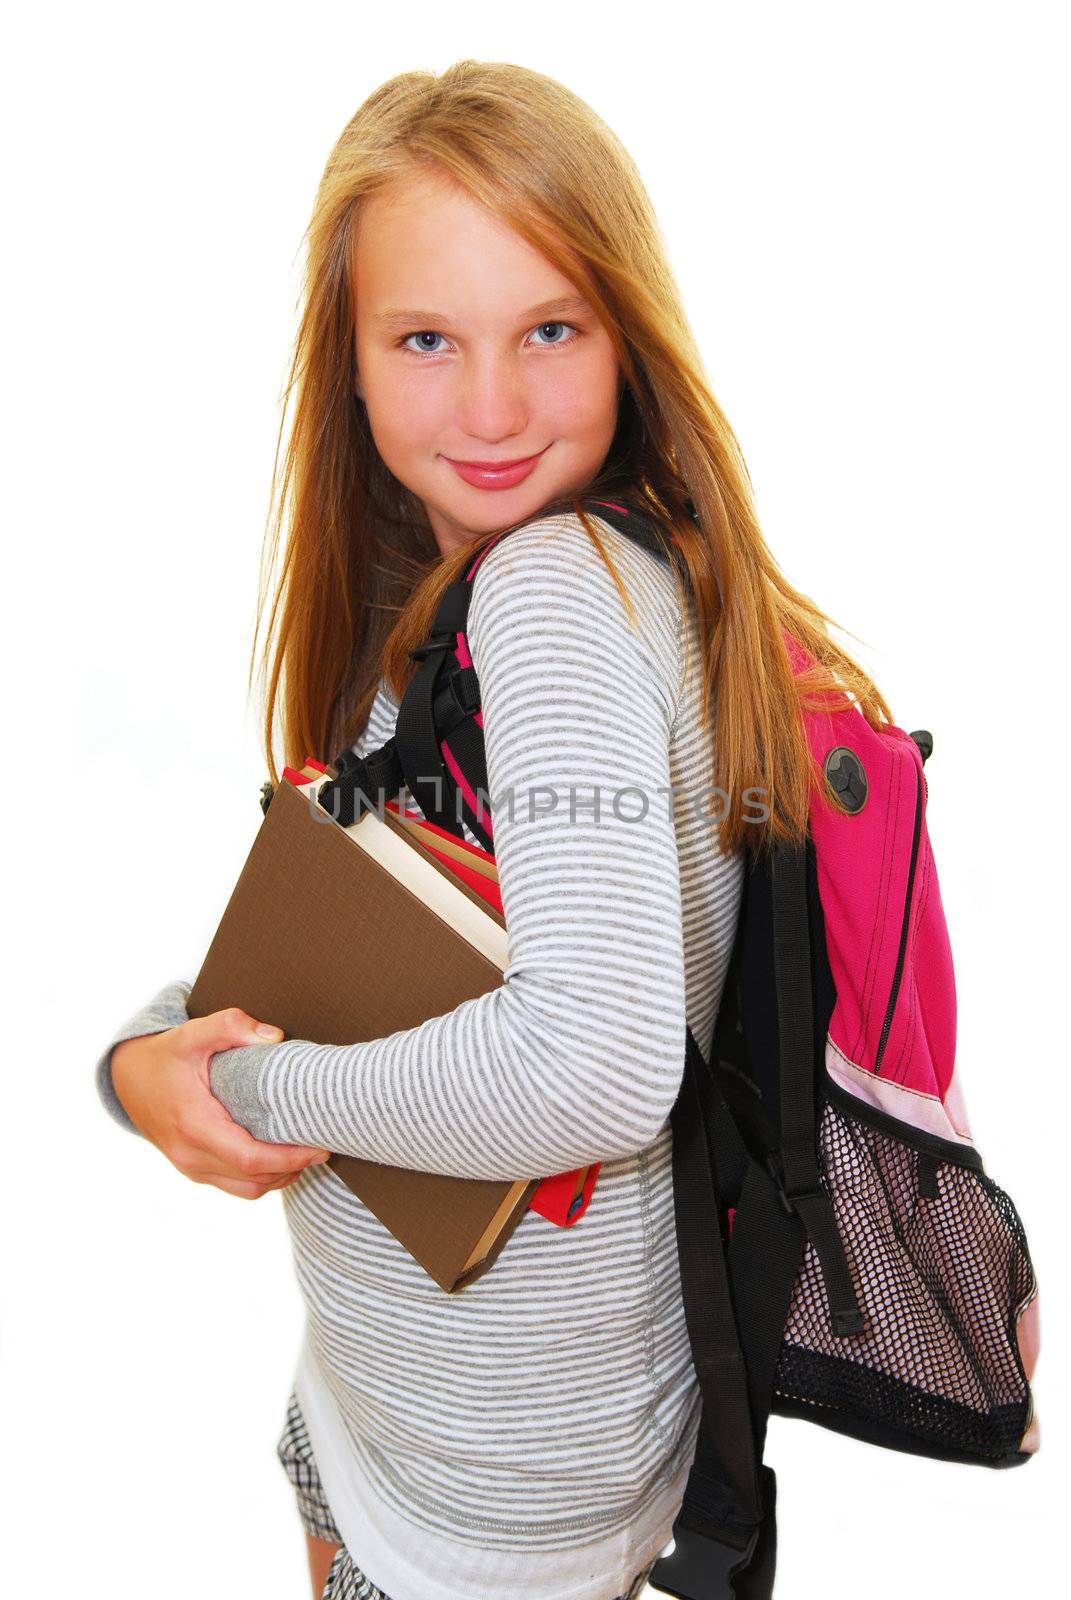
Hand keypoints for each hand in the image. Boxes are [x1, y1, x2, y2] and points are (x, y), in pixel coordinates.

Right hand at [110, 1007, 331, 1199]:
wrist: (128, 1079)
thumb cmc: (165, 1056)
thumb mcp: (192, 1033)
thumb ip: (230, 1026)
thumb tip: (274, 1037)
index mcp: (193, 1124)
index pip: (249, 1158)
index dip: (288, 1158)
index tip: (319, 1147)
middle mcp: (190, 1154)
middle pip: (253, 1179)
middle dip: (293, 1168)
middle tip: (323, 1146)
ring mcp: (190, 1167)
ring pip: (246, 1189)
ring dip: (279, 1177)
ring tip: (306, 1154)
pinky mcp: (193, 1169)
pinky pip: (234, 1185)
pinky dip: (261, 1177)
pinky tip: (280, 1158)